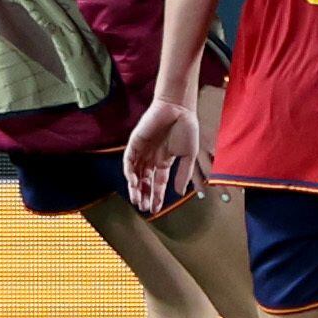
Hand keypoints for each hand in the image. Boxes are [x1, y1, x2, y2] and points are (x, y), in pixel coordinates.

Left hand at [124, 97, 200, 214]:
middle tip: (144, 208)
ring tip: (137, 201)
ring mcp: (142, 151)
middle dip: (144, 195)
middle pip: (145, 181)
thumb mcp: (189, 155)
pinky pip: (129, 161)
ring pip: (135, 174)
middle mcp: (151, 158)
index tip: (156, 209)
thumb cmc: (186, 128)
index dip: (157, 196)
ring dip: (135, 188)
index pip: (158, 182)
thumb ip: (183, 174)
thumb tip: (179, 193)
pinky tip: (134, 183)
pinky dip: (130, 173)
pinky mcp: (134, 144)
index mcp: (165, 160)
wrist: (179, 108)